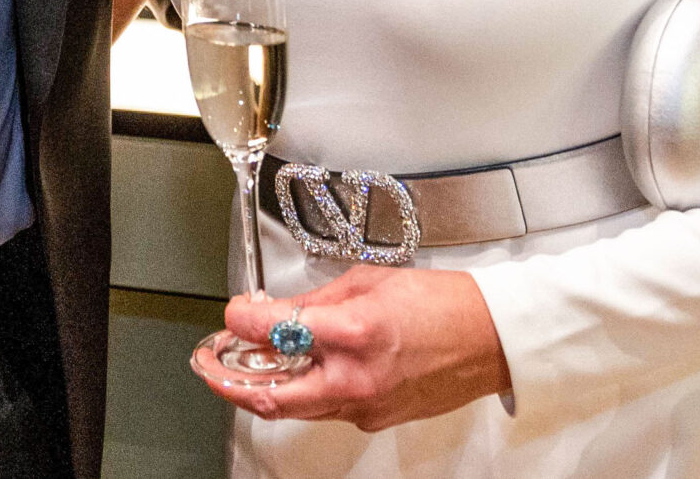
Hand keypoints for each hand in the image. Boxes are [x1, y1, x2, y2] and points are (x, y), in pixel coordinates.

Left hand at [206, 267, 511, 431]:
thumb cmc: (443, 304)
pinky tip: (296, 370)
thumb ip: (315, 299)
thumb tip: (273, 311)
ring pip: (295, 407)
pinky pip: (326, 409)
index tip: (231, 314)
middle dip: (229, 378)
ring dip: (262, 387)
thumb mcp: (370, 280)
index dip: (240, 322)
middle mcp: (356, 378)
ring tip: (242, 364)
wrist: (491, 339)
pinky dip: (302, 391)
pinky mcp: (374, 419)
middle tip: (208, 362)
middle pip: (272, 394)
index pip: (275, 332)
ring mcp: (366, 406)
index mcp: (355, 331)